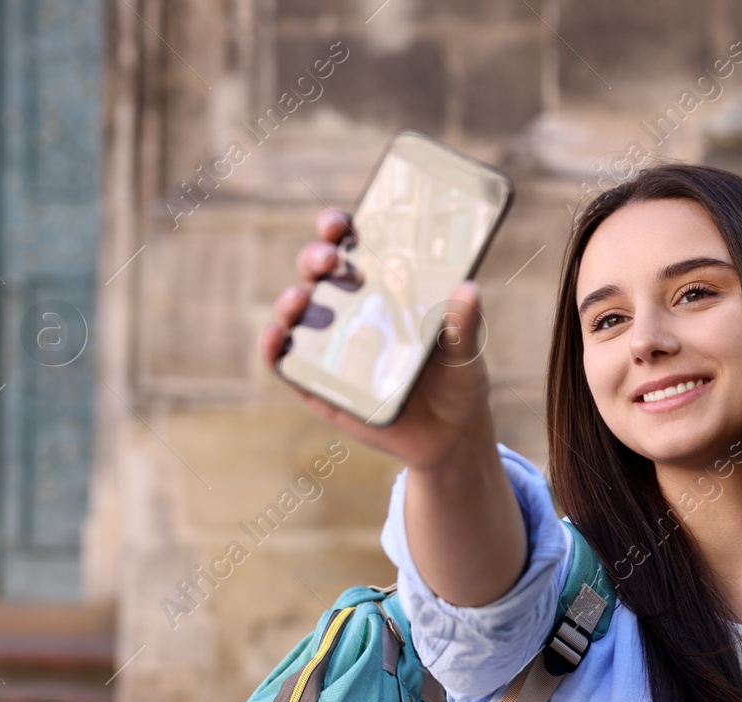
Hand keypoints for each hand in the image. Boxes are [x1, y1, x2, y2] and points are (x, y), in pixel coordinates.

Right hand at [259, 208, 496, 470]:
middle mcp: (351, 308)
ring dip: (291, 299)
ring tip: (301, 300)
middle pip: (320, 271)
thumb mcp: (466, 351)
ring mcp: (329, 344)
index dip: (339, 228)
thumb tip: (469, 289)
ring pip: (297, 311)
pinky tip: (277, 336)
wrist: (448, 437)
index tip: (340, 224)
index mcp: (385, 287)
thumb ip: (464, 323)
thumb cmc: (457, 381)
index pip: (353, 245)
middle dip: (317, 257)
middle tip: (330, 259)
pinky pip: (284, 361)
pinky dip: (272, 346)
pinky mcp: (317, 383)